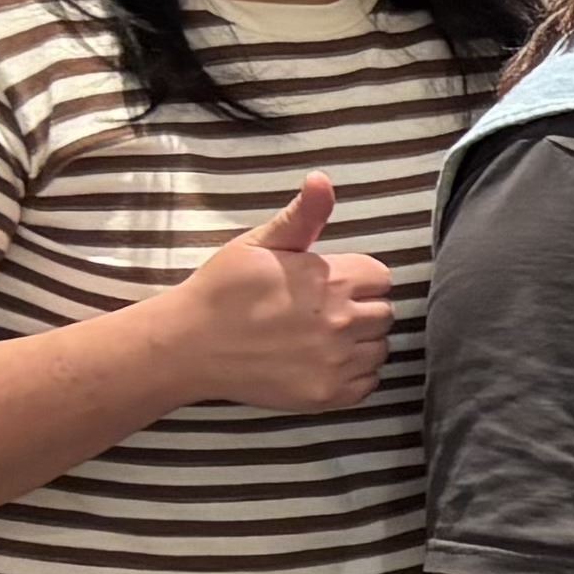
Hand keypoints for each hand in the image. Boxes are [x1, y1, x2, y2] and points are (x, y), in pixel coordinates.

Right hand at [165, 173, 395, 412]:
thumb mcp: (259, 243)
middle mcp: (341, 320)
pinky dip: (354, 375)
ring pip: (380, 348)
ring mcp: (336, 361)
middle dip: (361, 309)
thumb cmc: (222, 289)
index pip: (381, 277)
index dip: (358, 279)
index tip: (332, 285)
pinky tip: (323, 362)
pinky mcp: (328, 394)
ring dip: (361, 343)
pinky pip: (368, 383)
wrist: (188, 345)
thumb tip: (323, 180)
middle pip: (384, 313)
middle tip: (323, 312)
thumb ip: (301, 216)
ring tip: (322, 337)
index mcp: (331, 279)